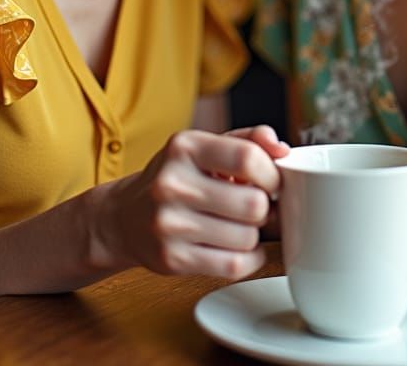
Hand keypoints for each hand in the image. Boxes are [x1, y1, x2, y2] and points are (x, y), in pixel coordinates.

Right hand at [101, 126, 288, 278]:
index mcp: (184, 147)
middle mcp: (173, 183)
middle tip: (256, 206)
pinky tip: (237, 247)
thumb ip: (247, 140)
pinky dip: (247, 259)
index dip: (271, 174)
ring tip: (239, 225)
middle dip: (264, 208)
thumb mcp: (205, 147)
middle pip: (253, 203)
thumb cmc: (176, 177)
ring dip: (254, 234)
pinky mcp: (172, 259)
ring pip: (247, 238)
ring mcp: (169, 224)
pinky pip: (234, 266)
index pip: (248, 158)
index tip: (271, 182)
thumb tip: (281, 148)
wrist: (125, 217)